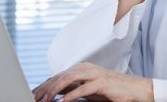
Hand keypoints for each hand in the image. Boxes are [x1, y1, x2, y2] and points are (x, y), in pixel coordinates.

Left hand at [32, 62, 152, 101]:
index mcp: (80, 69)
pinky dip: (71, 96)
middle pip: (59, 77)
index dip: (43, 86)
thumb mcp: (87, 90)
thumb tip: (55, 94)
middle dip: (44, 89)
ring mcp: (93, 74)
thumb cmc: (110, 91)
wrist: (134, 90)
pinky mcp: (101, 82)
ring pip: (68, 80)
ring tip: (45, 100)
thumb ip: (72, 89)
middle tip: (34, 98)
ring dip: (54, 91)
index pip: (56, 77)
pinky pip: (83, 88)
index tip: (32, 95)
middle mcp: (85, 68)